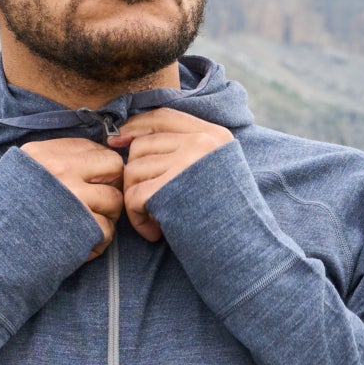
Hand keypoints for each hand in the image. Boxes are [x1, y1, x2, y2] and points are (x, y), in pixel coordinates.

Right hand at [20, 137, 125, 259]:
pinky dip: (98, 242)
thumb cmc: (4, 215)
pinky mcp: (80, 228)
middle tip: (98, 204)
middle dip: (111, 186)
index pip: (95, 148)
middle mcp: (59, 170)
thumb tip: (94, 156)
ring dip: (107, 217)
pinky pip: (107, 229)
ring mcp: (72, 198)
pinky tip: (81, 246)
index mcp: (43, 153)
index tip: (93, 184)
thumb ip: (53, 160)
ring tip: (86, 227)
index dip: (100, 168)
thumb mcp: (19, 172)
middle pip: (114, 166)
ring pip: (115, 200)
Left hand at [108, 109, 233, 241]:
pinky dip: (137, 218)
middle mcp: (201, 143)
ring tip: (154, 220)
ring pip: (133, 170)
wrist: (245, 247)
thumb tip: (127, 138)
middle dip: (135, 176)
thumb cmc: (225, 215)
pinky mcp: (171, 189)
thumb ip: (184, 150)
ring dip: (135, 199)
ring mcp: (187, 164)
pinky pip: (134, 196)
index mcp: (214, 135)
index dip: (136, 126)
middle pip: (142, 146)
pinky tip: (154, 232)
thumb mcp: (215, 170)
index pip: (163, 116)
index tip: (117, 140)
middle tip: (148, 204)